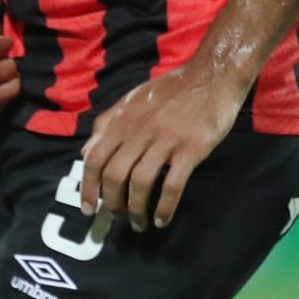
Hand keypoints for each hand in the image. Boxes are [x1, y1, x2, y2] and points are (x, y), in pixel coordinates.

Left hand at [79, 64, 243, 230]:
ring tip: (139, 223)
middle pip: (115, 175)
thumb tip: (86, 153)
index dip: (88, 187)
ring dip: (136, 210)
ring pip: (140, 183)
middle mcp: (139, 131)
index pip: (95, 158)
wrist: (212, 74)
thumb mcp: (133, 100)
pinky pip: (172, 184)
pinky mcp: (191, 148)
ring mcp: (165, 140)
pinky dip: (164, 207)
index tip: (88, 209)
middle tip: (118, 218)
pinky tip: (162, 219)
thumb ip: (108, 124)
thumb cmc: (172, 89)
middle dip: (112, 203)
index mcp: (123, 120)